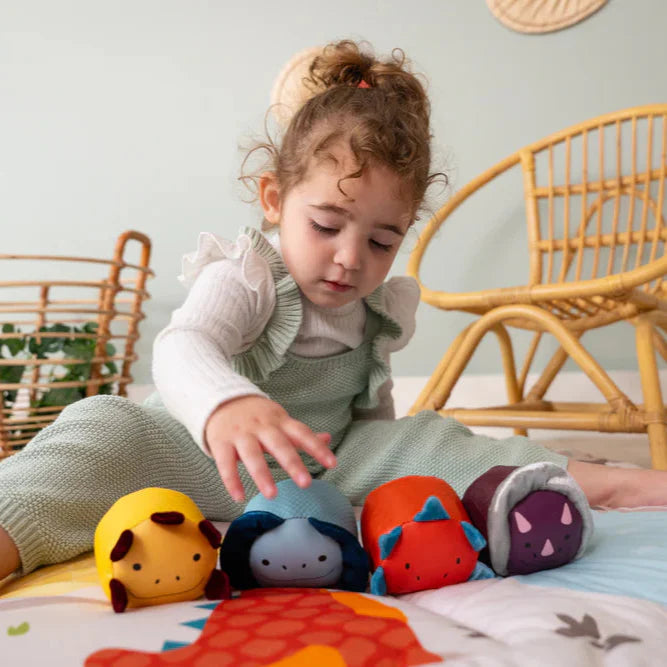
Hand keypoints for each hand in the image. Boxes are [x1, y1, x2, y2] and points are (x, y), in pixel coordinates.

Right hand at [205, 395, 335, 501]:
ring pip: (252, 455)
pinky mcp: (221, 443)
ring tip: (272, 495)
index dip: (317, 447)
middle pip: (279, 444)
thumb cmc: (256, 416)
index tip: (332, 463)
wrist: (220, 400)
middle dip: (292, 463)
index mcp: (279, 422)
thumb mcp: (279, 420)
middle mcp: (262, 427)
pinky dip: (231, 481)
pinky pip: (225, 463)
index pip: (302, 433)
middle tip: (306, 483)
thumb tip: (328, 438)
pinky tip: (239, 497)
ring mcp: (240, 434)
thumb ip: (300, 434)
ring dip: (262, 475)